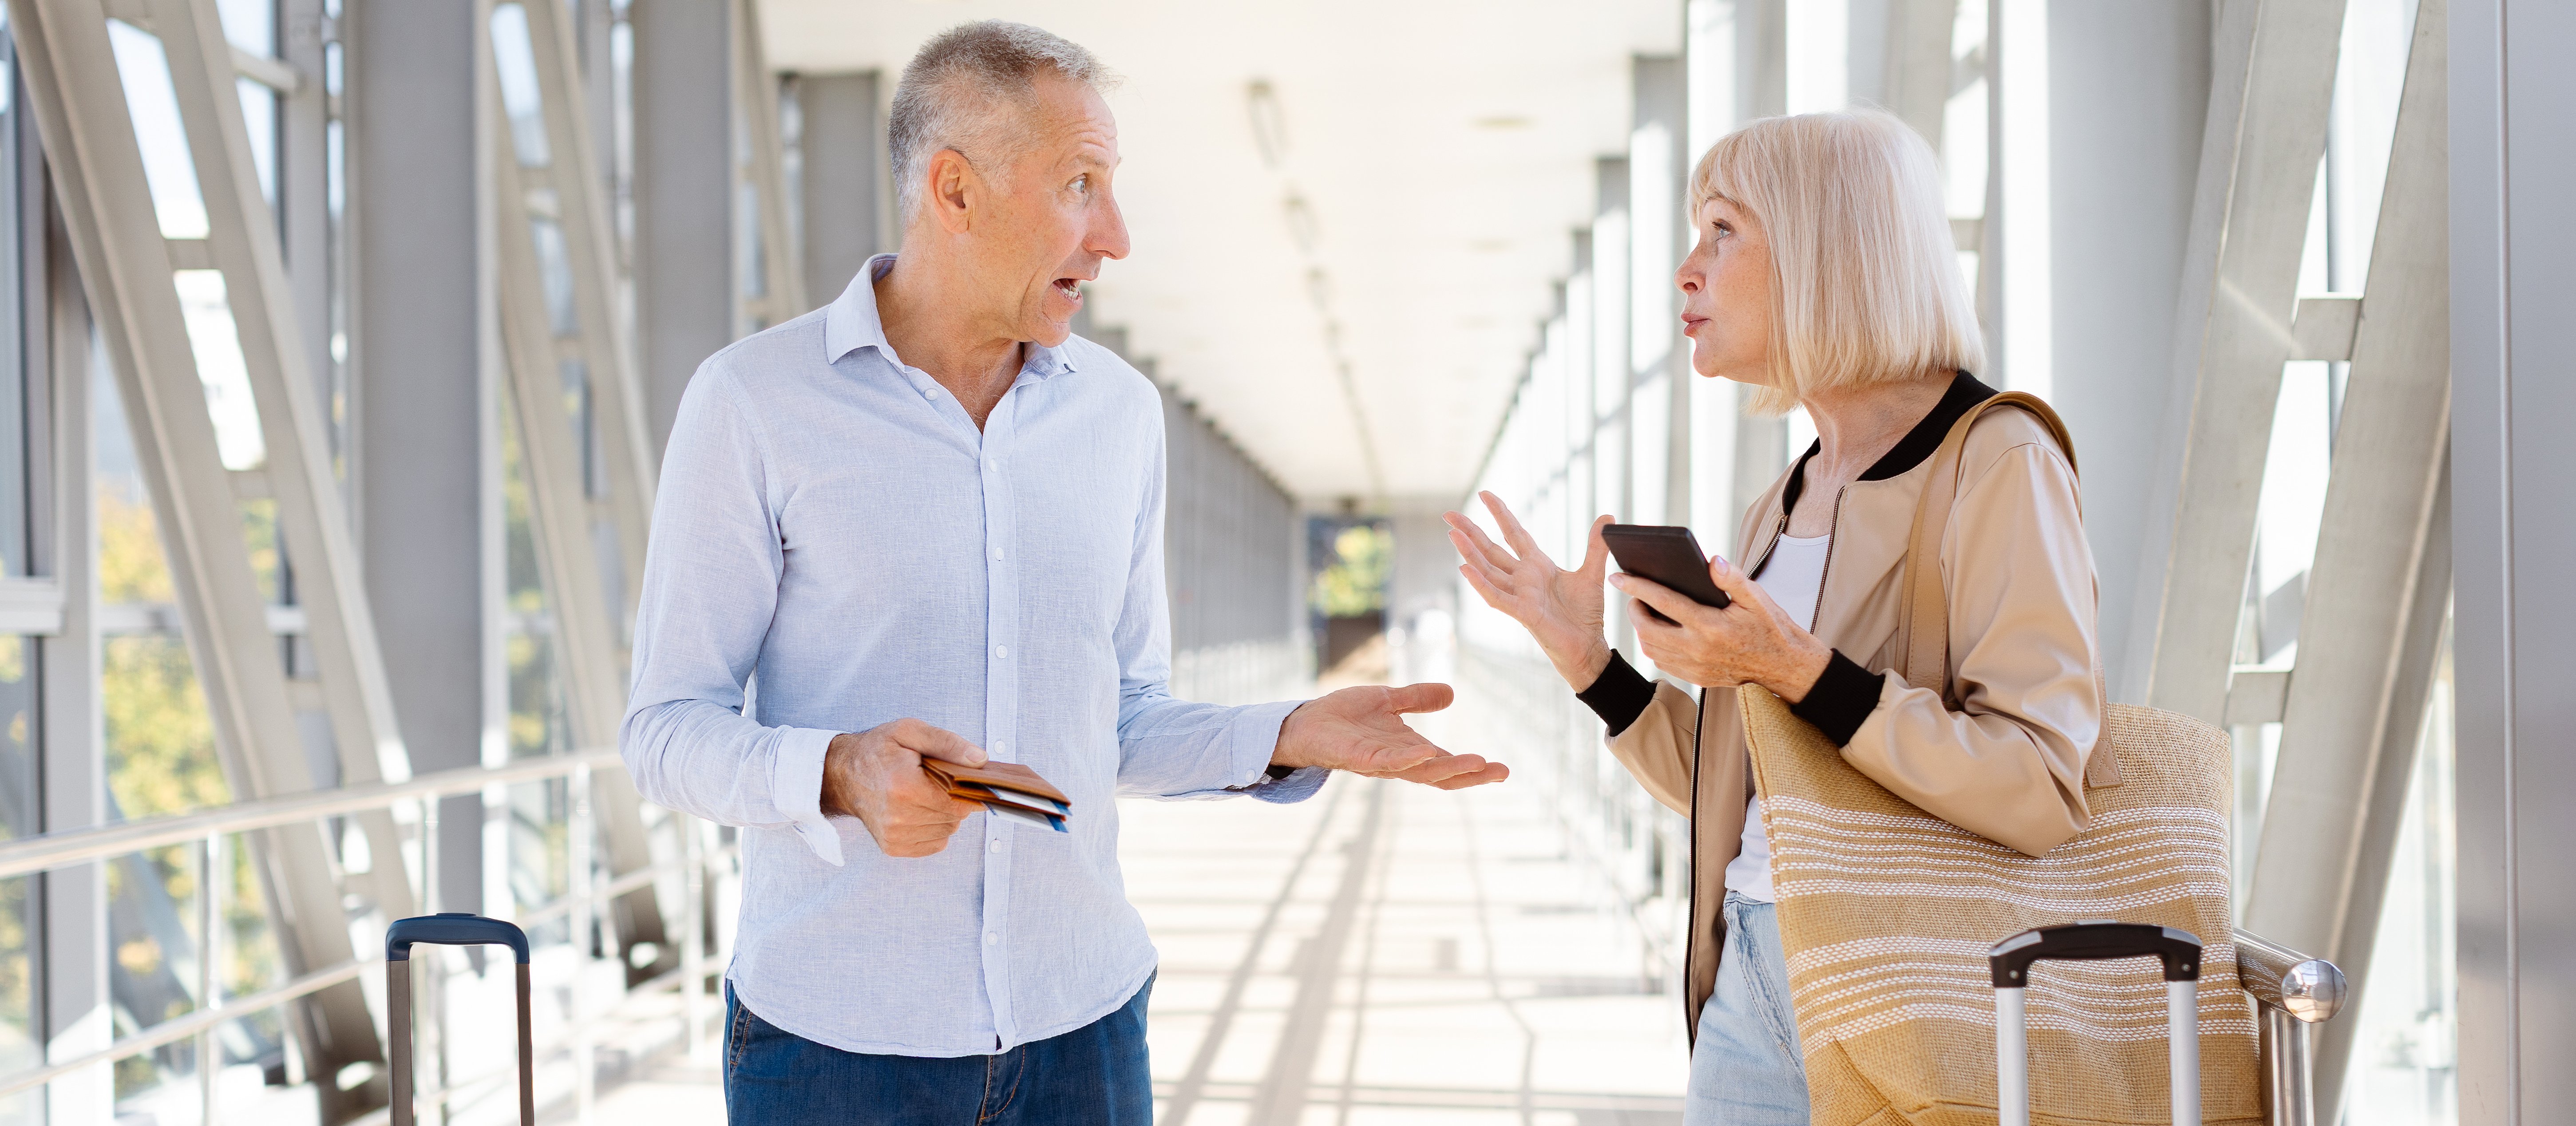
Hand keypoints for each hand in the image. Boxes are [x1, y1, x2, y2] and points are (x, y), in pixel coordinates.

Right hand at [820, 719, 989, 857]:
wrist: (842, 774)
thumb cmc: (877, 750)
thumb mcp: (910, 732)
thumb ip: (947, 743)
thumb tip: (979, 760)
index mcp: (904, 786)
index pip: (957, 802)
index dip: (965, 791)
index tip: (961, 779)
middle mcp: (897, 816)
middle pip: (954, 818)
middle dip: (954, 800)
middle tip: (937, 782)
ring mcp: (893, 835)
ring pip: (946, 831)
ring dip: (944, 815)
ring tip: (925, 794)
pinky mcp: (892, 847)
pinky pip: (934, 843)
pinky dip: (934, 828)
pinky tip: (920, 810)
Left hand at [1273, 683, 1509, 789]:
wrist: (1307, 722)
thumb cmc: (1344, 716)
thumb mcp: (1387, 701)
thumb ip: (1417, 699)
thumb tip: (1451, 693)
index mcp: (1409, 750)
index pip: (1447, 763)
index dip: (1474, 768)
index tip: (1503, 769)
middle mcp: (1400, 762)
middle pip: (1442, 775)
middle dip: (1472, 775)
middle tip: (1502, 772)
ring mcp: (1381, 763)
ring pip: (1421, 771)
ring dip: (1449, 768)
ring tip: (1477, 763)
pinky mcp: (1360, 758)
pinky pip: (1388, 762)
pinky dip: (1408, 759)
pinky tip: (1426, 752)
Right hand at [1444, 492, 1614, 690]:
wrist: (1588, 645)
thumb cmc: (1586, 614)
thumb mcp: (1592, 573)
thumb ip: (1596, 546)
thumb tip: (1607, 518)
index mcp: (1538, 566)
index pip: (1514, 533)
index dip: (1500, 514)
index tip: (1485, 494)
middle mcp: (1523, 578)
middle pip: (1491, 549)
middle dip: (1470, 531)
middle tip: (1448, 514)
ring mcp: (1520, 595)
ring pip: (1488, 570)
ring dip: (1469, 553)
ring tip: (1452, 534)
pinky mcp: (1522, 613)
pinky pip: (1496, 596)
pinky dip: (1480, 583)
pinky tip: (1464, 569)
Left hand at [1613, 557, 1831, 699]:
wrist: (1783, 666)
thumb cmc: (1770, 627)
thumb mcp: (1756, 597)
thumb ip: (1732, 578)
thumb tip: (1711, 561)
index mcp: (1710, 625)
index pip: (1663, 601)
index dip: (1637, 587)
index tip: (1617, 576)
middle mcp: (1698, 649)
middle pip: (1648, 628)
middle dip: (1634, 609)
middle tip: (1634, 595)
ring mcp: (1695, 667)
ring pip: (1651, 648)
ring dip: (1641, 629)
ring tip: (1644, 611)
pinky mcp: (1696, 678)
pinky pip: (1662, 663)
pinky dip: (1654, 646)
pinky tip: (1659, 632)